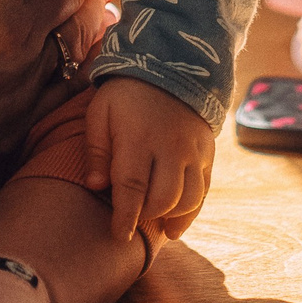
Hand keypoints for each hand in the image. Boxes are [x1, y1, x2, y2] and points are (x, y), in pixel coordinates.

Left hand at [83, 75, 216, 242]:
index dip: (125, 216)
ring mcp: (193, 151)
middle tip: (133, 221)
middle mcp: (170, 148)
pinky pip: (204, 190)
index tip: (119, 235)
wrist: (170, 67)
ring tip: (158, 227)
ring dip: (172, 218)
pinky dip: (192, 211)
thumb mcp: (100, 112)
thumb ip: (97, 151)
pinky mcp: (207, 153)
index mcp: (138, 138)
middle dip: (146, 217)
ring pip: (188, 199)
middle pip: (163, 198)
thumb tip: (94, 187)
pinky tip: (177, 222)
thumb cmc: (125, 95)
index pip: (132, 187)